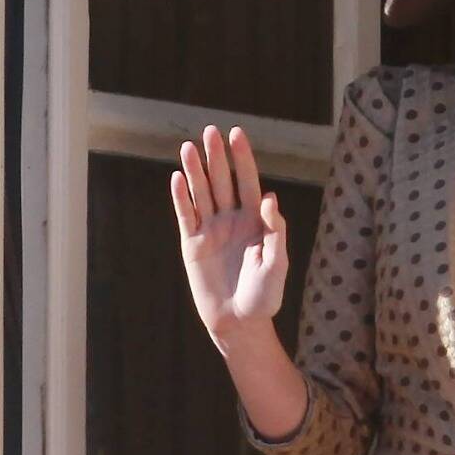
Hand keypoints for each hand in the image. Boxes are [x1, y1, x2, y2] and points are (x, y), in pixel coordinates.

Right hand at [170, 124, 289, 348]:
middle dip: (216, 157)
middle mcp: (232, 220)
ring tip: (188, 146)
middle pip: (222, 181)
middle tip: (209, 131)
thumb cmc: (264, 296)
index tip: (236, 134)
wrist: (239, 323)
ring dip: (195, 170)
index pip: (248, 182)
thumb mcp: (277, 264)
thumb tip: (271, 197)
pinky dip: (181, 198)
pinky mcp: (193, 244)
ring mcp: (211, 230)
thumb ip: (276, 231)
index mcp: (255, 221)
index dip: (243, 158)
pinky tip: (177, 177)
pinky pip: (186, 215)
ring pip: (202, 193)